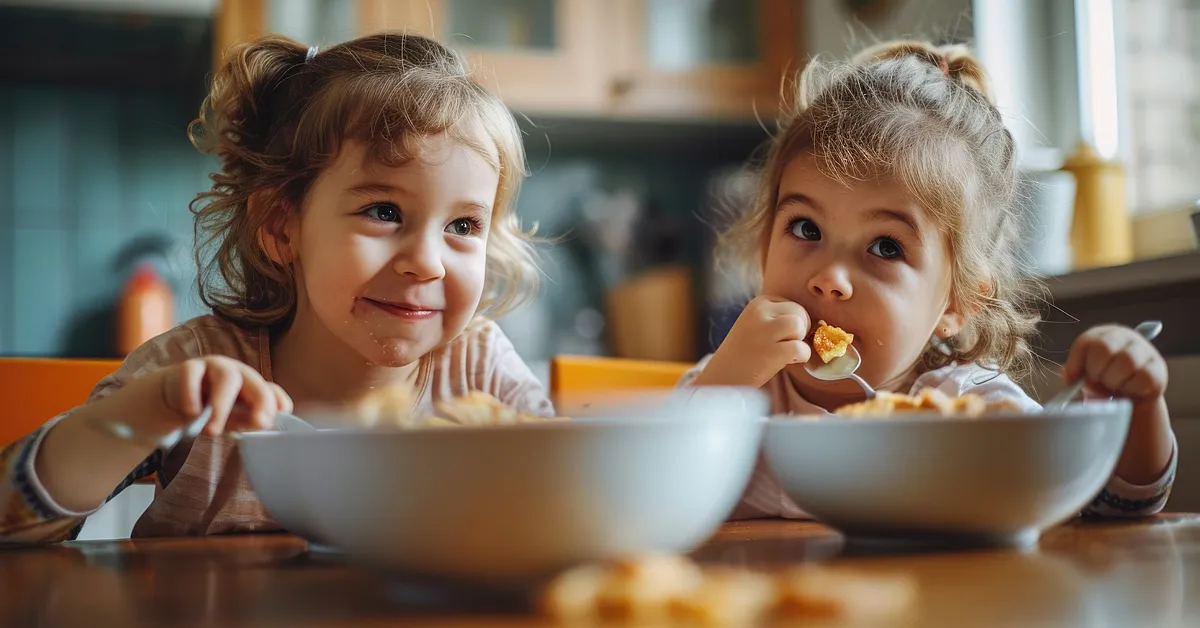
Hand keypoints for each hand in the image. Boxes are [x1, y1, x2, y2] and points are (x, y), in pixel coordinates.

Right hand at [148, 356, 292, 436]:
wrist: (175, 401)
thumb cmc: (211, 410)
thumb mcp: (233, 420)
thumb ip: (250, 422)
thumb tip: (264, 424)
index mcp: (253, 385)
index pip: (272, 392)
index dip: (274, 407)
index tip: (266, 424)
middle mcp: (238, 373)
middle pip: (255, 381)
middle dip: (261, 402)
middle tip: (256, 424)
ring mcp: (214, 367)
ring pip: (226, 377)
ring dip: (222, 405)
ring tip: (212, 430)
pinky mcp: (190, 367)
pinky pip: (192, 373)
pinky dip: (192, 393)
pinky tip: (191, 413)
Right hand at [693, 296, 810, 387]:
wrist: (724, 375)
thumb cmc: (745, 351)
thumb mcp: (757, 323)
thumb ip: (779, 317)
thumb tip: (812, 320)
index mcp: (758, 303)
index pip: (792, 305)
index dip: (793, 322)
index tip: (779, 336)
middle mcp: (760, 312)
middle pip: (799, 313)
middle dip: (799, 330)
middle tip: (785, 345)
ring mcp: (764, 331)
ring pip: (800, 325)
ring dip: (799, 341)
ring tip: (785, 351)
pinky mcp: (772, 351)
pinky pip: (801, 348)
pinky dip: (801, 357)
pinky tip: (786, 361)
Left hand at [1064, 324, 1167, 402]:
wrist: (1130, 399)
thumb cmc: (1103, 383)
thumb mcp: (1084, 375)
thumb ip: (1074, 373)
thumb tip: (1069, 376)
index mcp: (1101, 334)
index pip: (1085, 342)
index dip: (1076, 363)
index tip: (1073, 379)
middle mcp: (1124, 336)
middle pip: (1104, 348)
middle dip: (1096, 371)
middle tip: (1097, 381)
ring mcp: (1144, 349)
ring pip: (1125, 361)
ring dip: (1114, 381)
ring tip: (1113, 386)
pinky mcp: (1159, 368)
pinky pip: (1143, 378)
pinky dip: (1132, 389)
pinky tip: (1129, 390)